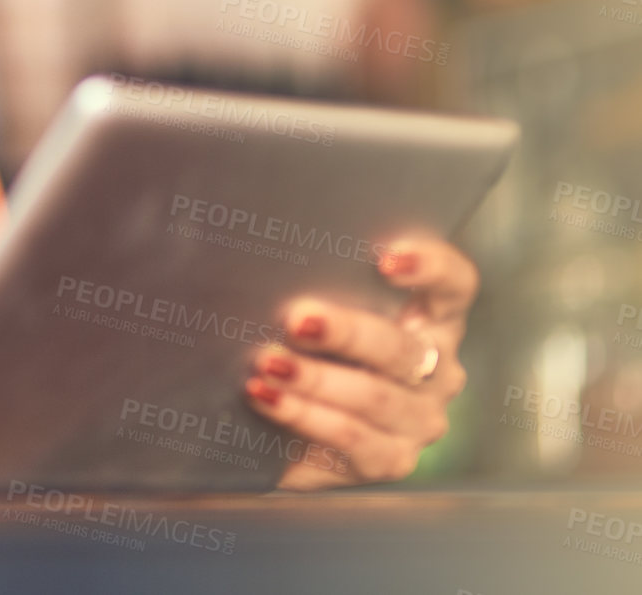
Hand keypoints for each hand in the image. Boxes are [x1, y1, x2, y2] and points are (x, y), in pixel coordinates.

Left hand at [244, 236, 475, 489]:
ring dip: (314, 379)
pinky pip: (350, 437)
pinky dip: (303, 415)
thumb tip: (271, 270)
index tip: (386, 260)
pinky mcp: (392, 460)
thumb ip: (316, 291)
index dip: (431, 267)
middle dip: (346, 332)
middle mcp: (437, 370)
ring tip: (268, 364)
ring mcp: (421, 419)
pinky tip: (267, 399)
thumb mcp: (318, 318)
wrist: (282, 431)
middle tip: (296, 321)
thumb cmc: (304, 352)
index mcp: (431, 320)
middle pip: (400, 347)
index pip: (454, 285)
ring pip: (374, 396)